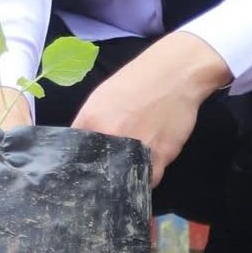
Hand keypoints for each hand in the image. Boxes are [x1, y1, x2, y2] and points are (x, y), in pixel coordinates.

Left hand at [70, 31, 230, 184]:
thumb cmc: (136, 80)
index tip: (86, 169)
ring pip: (124, 179)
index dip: (80, 164)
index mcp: (90, 121)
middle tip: (110, 168)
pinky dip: (147, 176)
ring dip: (125, 178)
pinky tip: (147, 166)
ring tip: (129, 166)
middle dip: (103, 173)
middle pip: (99, 171)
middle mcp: (110, 137)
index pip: (76, 154)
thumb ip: (88, 124)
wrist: (175, 73)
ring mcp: (135, 150)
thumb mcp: (101, 97)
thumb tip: (80, 148)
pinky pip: (149, 179)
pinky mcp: (160, 158)